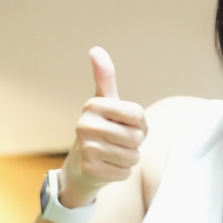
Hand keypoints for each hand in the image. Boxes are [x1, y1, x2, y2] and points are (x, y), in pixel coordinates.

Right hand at [61, 47, 146, 206]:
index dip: (140, 125)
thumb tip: (96, 49)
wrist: (81, 165)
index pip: (139, 116)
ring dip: (128, 158)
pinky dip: (121, 172)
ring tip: (112, 154)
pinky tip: (107, 167)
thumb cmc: (101, 129)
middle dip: (134, 143)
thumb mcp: (105, 102)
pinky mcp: (91, 170)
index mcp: (93, 105)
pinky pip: (125, 172)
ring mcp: (86, 149)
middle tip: (117, 142)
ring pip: (133, 156)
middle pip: (137, 137)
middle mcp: (85, 125)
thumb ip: (105, 77)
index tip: (125, 125)